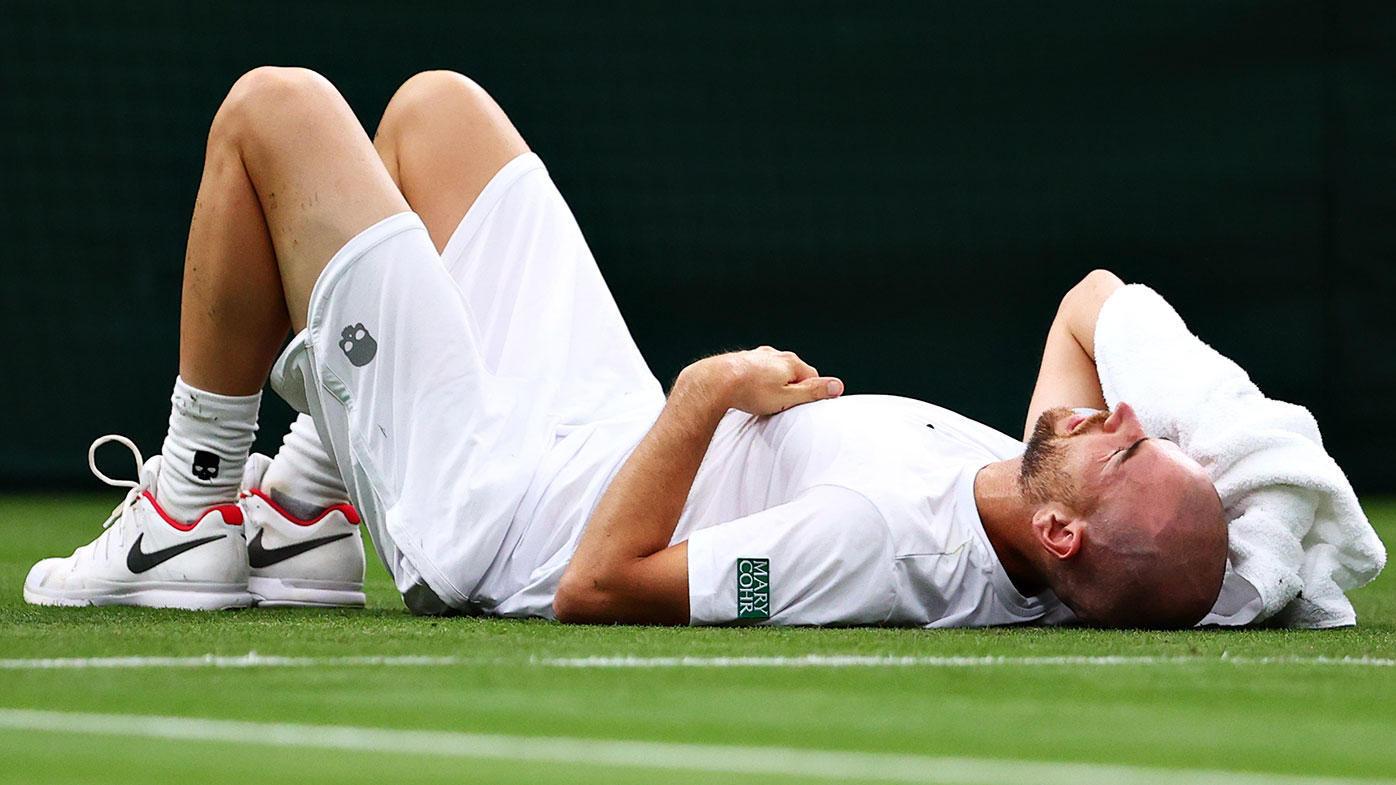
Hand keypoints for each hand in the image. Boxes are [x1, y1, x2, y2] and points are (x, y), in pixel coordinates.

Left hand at [680, 346, 843, 415]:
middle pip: (793, 373)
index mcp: (791, 362)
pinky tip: (749, 393)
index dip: (809, 393)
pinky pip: (756, 372)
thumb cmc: (751, 392)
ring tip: (764, 401)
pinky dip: (756, 382)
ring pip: (773, 371)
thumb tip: (838, 386)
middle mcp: (775, 354)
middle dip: (791, 389)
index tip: (801, 406)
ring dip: (773, 385)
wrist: (715, 382)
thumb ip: (813, 392)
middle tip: (781, 406)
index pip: (812, 377)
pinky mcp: (742, 361)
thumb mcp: (787, 397)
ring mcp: (757, 356)